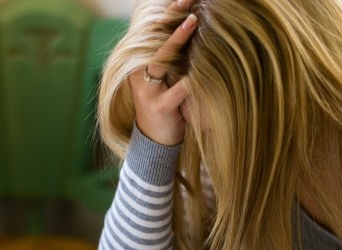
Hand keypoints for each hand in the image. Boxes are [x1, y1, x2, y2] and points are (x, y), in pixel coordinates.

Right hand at [128, 2, 197, 145]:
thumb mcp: (166, 79)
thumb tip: (192, 27)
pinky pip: (178, 89)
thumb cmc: (167, 106)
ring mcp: (147, 91)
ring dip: (177, 39)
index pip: (151, 32)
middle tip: (188, 1)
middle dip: (170, 17)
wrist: (156, 143)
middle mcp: (138, 74)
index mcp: (139, 64)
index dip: (167, 13)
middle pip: (153, 38)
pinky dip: (193, 80)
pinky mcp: (159, 107)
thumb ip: (172, 58)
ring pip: (160, 59)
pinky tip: (203, 69)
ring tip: (193, 21)